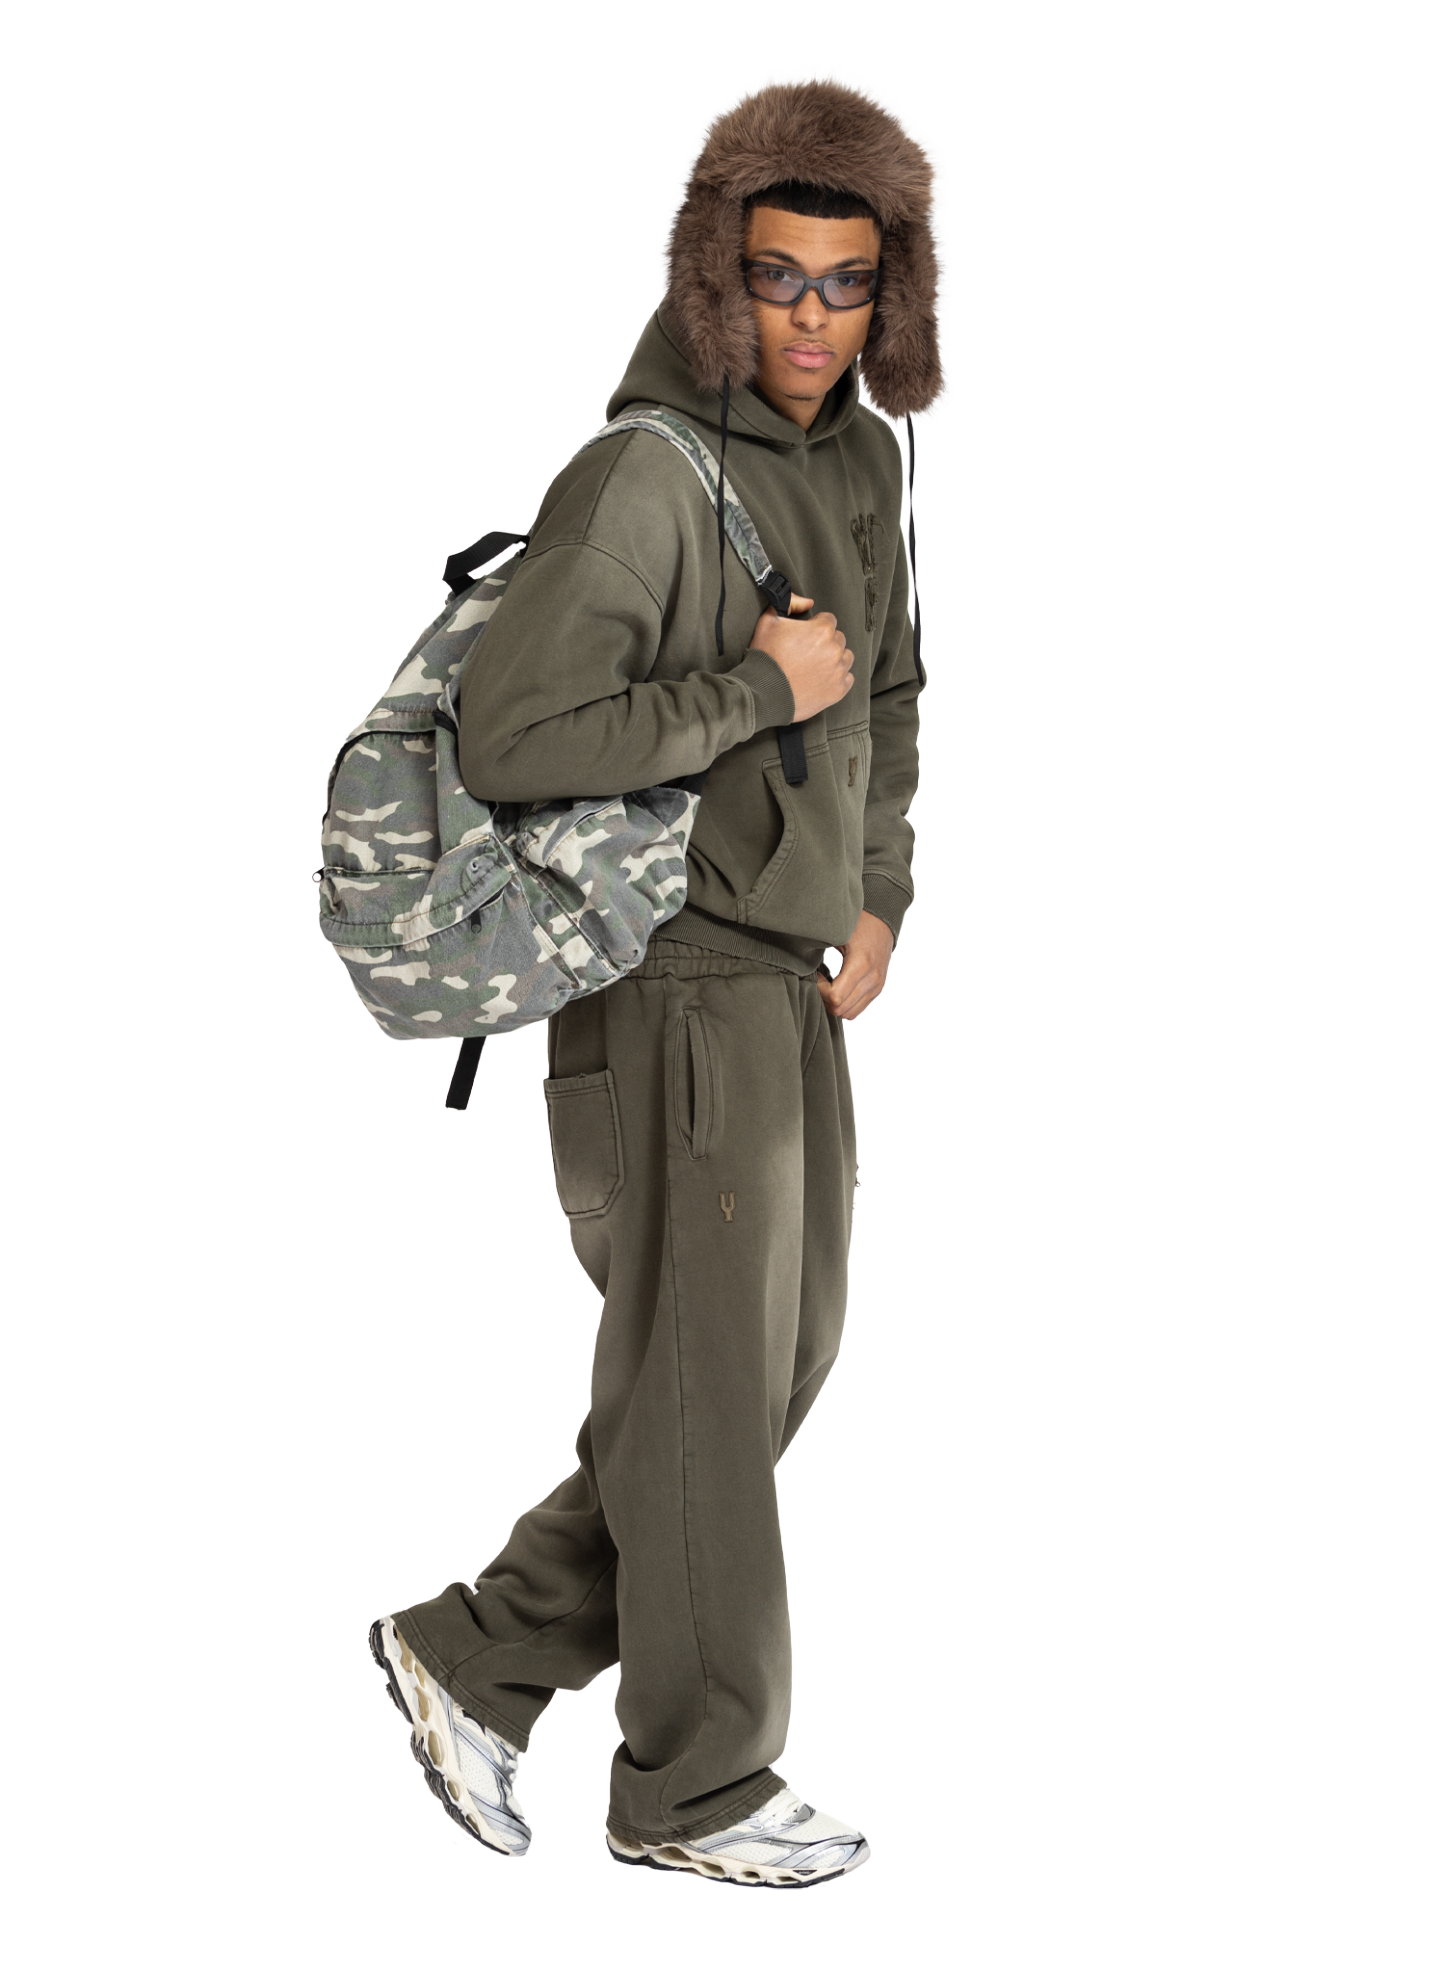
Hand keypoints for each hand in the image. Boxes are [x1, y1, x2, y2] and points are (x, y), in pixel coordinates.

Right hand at [748, 592, 854, 722]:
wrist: (763, 693)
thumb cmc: (765, 658)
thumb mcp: (768, 621)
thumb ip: (790, 603)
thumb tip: (807, 601)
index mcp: (822, 630)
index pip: (829, 620)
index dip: (815, 626)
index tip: (806, 637)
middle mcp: (834, 649)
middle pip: (838, 638)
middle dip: (825, 643)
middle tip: (807, 653)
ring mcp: (838, 671)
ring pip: (845, 658)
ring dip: (834, 659)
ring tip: (815, 667)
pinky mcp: (839, 690)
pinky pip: (848, 678)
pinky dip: (837, 678)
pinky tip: (821, 679)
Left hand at [817, 909, 893, 1021]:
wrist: (883, 921)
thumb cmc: (858, 923)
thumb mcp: (838, 932)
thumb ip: (819, 948)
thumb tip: (799, 962)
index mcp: (861, 964)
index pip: (835, 996)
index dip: (819, 989)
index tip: (816, 974)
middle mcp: (872, 979)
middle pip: (840, 1008)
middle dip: (824, 998)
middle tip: (818, 981)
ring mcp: (877, 986)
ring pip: (849, 1013)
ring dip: (833, 1004)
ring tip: (827, 985)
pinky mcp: (878, 989)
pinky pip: (857, 1009)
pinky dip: (844, 1004)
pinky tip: (837, 987)